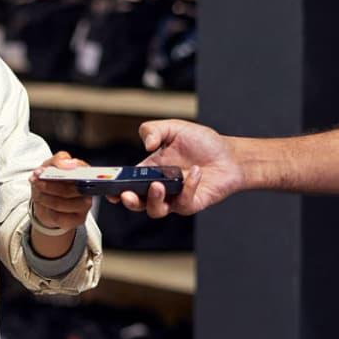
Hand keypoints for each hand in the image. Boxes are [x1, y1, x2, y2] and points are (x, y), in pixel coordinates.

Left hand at [29, 152, 91, 236]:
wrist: (47, 202)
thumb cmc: (51, 180)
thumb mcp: (50, 165)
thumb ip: (58, 160)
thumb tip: (67, 164)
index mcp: (84, 171)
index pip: (81, 169)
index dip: (66, 169)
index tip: (51, 170)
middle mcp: (88, 188)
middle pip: (70, 189)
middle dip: (49, 186)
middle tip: (37, 183)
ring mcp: (85, 205)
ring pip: (63, 204)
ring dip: (46, 199)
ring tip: (38, 194)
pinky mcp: (79, 219)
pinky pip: (61, 217)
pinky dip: (49, 211)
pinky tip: (46, 206)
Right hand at [118, 119, 241, 216]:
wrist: (230, 154)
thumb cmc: (202, 142)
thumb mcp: (174, 128)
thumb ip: (154, 130)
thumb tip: (145, 144)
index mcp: (150, 170)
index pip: (127, 183)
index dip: (115, 188)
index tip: (108, 189)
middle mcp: (160, 187)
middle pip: (137, 203)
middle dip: (129, 201)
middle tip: (127, 194)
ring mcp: (175, 198)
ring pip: (156, 210)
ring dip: (153, 200)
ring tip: (158, 185)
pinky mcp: (191, 204)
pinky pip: (183, 203)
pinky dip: (187, 187)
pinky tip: (195, 171)